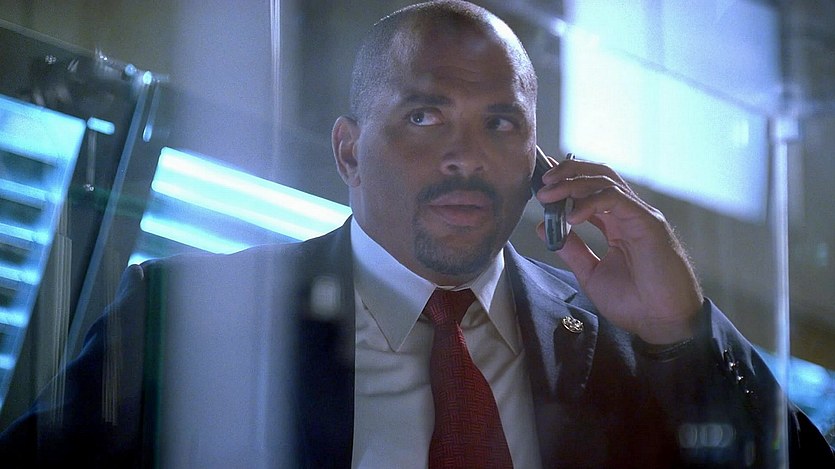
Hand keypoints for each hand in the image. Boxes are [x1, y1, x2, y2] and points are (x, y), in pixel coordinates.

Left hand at [535, 155, 702, 343]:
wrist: (662, 324)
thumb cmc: (635, 302)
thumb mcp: (591, 273)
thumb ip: (571, 249)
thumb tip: (543, 228)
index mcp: (617, 224)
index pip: (591, 190)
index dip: (566, 182)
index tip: (541, 184)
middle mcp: (629, 215)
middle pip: (599, 176)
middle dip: (568, 173)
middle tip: (542, 181)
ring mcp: (640, 216)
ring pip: (606, 181)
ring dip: (573, 183)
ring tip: (549, 196)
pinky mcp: (649, 223)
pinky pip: (617, 199)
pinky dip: (591, 202)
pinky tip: (572, 217)